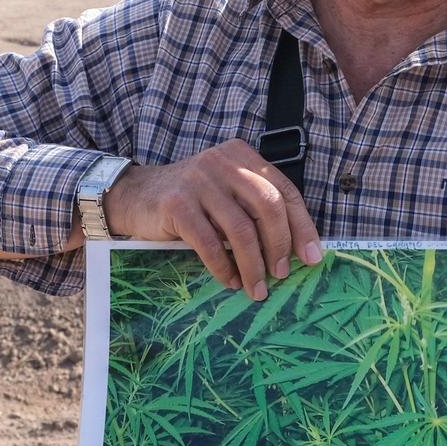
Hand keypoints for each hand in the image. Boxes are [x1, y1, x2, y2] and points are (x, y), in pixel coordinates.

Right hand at [103, 139, 322, 298]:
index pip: (284, 191)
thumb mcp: (226, 194)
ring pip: (240, 229)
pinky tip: (230, 281)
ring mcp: (199, 181)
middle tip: (281, 274)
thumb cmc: (191, 201)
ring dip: (253, 265)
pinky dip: (223, 267)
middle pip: (267, 206)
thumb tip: (293, 251)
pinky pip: (209, 243)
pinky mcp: (177, 204)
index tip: (312, 257)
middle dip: (280, 246)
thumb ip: (254, 209)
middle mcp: (223, 162)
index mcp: (242, 156)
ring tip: (256, 289)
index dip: (302, 226)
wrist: (135, 196)